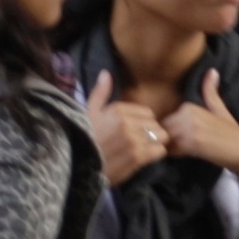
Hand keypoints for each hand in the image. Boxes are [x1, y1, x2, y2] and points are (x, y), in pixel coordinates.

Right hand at [86, 70, 168, 187]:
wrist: (78, 166)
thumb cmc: (84, 138)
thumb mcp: (89, 112)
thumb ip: (100, 93)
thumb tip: (106, 73)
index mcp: (118, 110)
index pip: (147, 113)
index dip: (143, 123)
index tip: (135, 131)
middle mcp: (127, 123)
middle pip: (156, 125)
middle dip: (151, 133)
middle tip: (140, 142)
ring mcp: (133, 140)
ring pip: (160, 137)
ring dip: (155, 143)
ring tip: (144, 150)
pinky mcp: (137, 157)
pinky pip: (159, 151)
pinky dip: (155, 154)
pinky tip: (145, 158)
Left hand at [161, 67, 238, 174]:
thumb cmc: (233, 135)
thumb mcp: (220, 110)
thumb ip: (211, 93)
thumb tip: (212, 71)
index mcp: (188, 105)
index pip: (166, 122)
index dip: (173, 134)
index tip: (188, 140)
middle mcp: (186, 113)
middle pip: (162, 131)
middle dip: (169, 142)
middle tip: (186, 150)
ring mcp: (188, 127)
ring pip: (165, 141)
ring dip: (172, 150)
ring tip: (189, 153)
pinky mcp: (191, 143)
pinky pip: (171, 151)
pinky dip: (176, 156)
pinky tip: (190, 156)